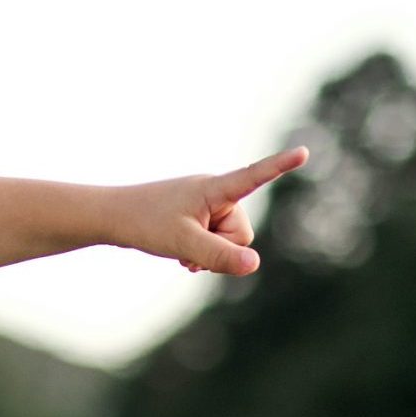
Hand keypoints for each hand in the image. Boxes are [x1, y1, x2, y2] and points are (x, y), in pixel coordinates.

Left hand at [118, 146, 307, 275]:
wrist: (112, 218)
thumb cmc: (145, 224)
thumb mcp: (183, 245)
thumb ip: (219, 255)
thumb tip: (254, 264)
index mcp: (214, 189)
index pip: (254, 176)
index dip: (279, 167)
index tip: (303, 152)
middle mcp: (214, 193)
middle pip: (242, 233)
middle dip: (221, 248)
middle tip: (189, 248)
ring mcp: (207, 205)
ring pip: (230, 242)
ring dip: (210, 254)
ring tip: (182, 251)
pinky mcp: (198, 216)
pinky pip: (216, 242)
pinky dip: (203, 253)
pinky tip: (183, 255)